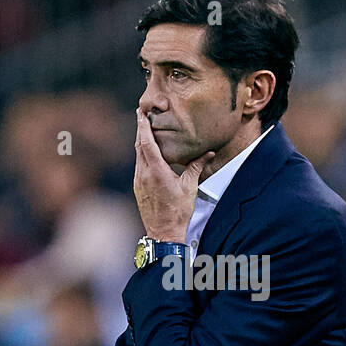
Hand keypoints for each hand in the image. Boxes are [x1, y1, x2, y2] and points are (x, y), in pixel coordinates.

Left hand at [133, 109, 213, 241]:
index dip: (143, 126)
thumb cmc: (178, 211)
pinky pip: (138, 165)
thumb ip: (197, 167)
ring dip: (140, 141)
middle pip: (139, 145)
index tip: (142, 113)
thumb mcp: (190, 187)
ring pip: (137, 155)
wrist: (163, 232)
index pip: (146, 143)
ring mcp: (138, 181)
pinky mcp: (137, 187)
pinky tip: (147, 152)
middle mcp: (144, 174)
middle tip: (142, 114)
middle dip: (140, 129)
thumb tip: (209, 153)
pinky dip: (141, 154)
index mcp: (156, 171)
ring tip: (144, 129)